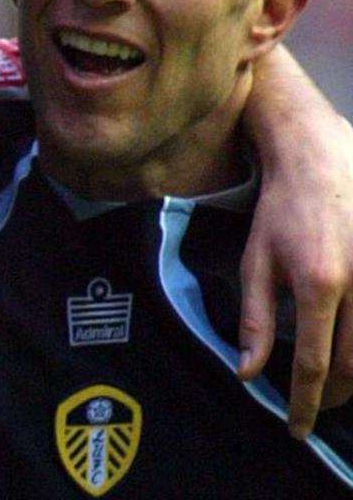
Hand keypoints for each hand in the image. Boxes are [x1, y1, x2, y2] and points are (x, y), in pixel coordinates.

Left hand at [237, 46, 352, 436]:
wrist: (321, 161)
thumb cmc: (282, 211)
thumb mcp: (256, 262)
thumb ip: (255, 320)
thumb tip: (247, 372)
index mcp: (319, 286)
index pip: (314, 364)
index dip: (305, 402)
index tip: (296, 428)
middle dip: (335, 396)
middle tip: (316, 410)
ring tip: (338, 389)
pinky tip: (352, 355)